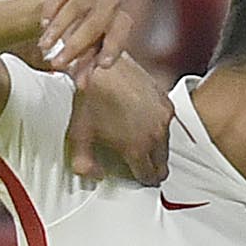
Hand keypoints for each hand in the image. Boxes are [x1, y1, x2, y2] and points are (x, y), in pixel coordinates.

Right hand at [34, 0, 130, 85]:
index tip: (103, 65)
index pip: (121, 31)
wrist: (51, 17)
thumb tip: (81, 84)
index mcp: (119, 22)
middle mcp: (111, 2)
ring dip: (59, 28)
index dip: (114, 46)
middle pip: (97, 23)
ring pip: (77, 7)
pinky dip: (53, 6)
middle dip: (76, 46)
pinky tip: (43, 23)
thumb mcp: (79, 58)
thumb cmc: (71, 43)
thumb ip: (82, 68)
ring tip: (44, 47)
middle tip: (57, 64)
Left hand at [68, 57, 174, 184]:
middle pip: (162, 163)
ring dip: (156, 147)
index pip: (149, 176)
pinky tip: (144, 123)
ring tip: (141, 143)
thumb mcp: (79, 135)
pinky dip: (158, 126)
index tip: (140, 177)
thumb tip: (93, 175)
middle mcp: (155, 134)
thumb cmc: (91, 96)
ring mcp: (163, 116)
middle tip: (145, 167)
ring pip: (166, 144)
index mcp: (137, 147)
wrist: (100, 66)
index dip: (143, 179)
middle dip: (153, 167)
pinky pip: (167, 123)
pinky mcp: (165, 101)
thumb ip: (84, 164)